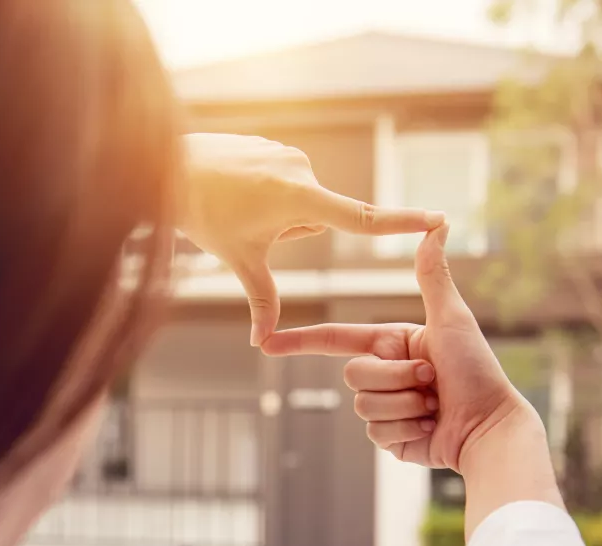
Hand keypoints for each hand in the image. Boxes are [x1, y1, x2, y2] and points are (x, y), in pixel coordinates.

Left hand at [179, 133, 444, 344]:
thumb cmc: (202, 214)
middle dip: (290, 231)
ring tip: (237, 205)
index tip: (437, 221)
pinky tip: (233, 189)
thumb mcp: (238, 260)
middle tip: (247, 225)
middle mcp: (303, 170)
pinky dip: (265, 193)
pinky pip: (284, 180)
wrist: (164, 166)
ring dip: (276, 212)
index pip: (362, 218)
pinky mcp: (276, 145)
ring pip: (299, 201)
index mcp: (301, 198)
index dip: (401, 224)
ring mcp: (289, 154)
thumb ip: (262, 299)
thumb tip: (263, 343)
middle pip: (316, 219)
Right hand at [260, 225, 530, 472]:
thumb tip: (437, 225)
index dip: (301, 340)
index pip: (337, 338)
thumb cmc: (477, 370)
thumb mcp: (452, 318)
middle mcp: (387, 373)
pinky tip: (431, 427)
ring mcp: (387, 408)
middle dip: (394, 377)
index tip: (266, 342)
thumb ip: (432, 276)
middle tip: (430, 379)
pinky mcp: (391, 438)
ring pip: (363, 406)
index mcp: (393, 342)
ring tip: (434, 404)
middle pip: (354, 374)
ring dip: (404, 406)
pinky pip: (376, 434)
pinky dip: (406, 430)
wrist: (489, 428)